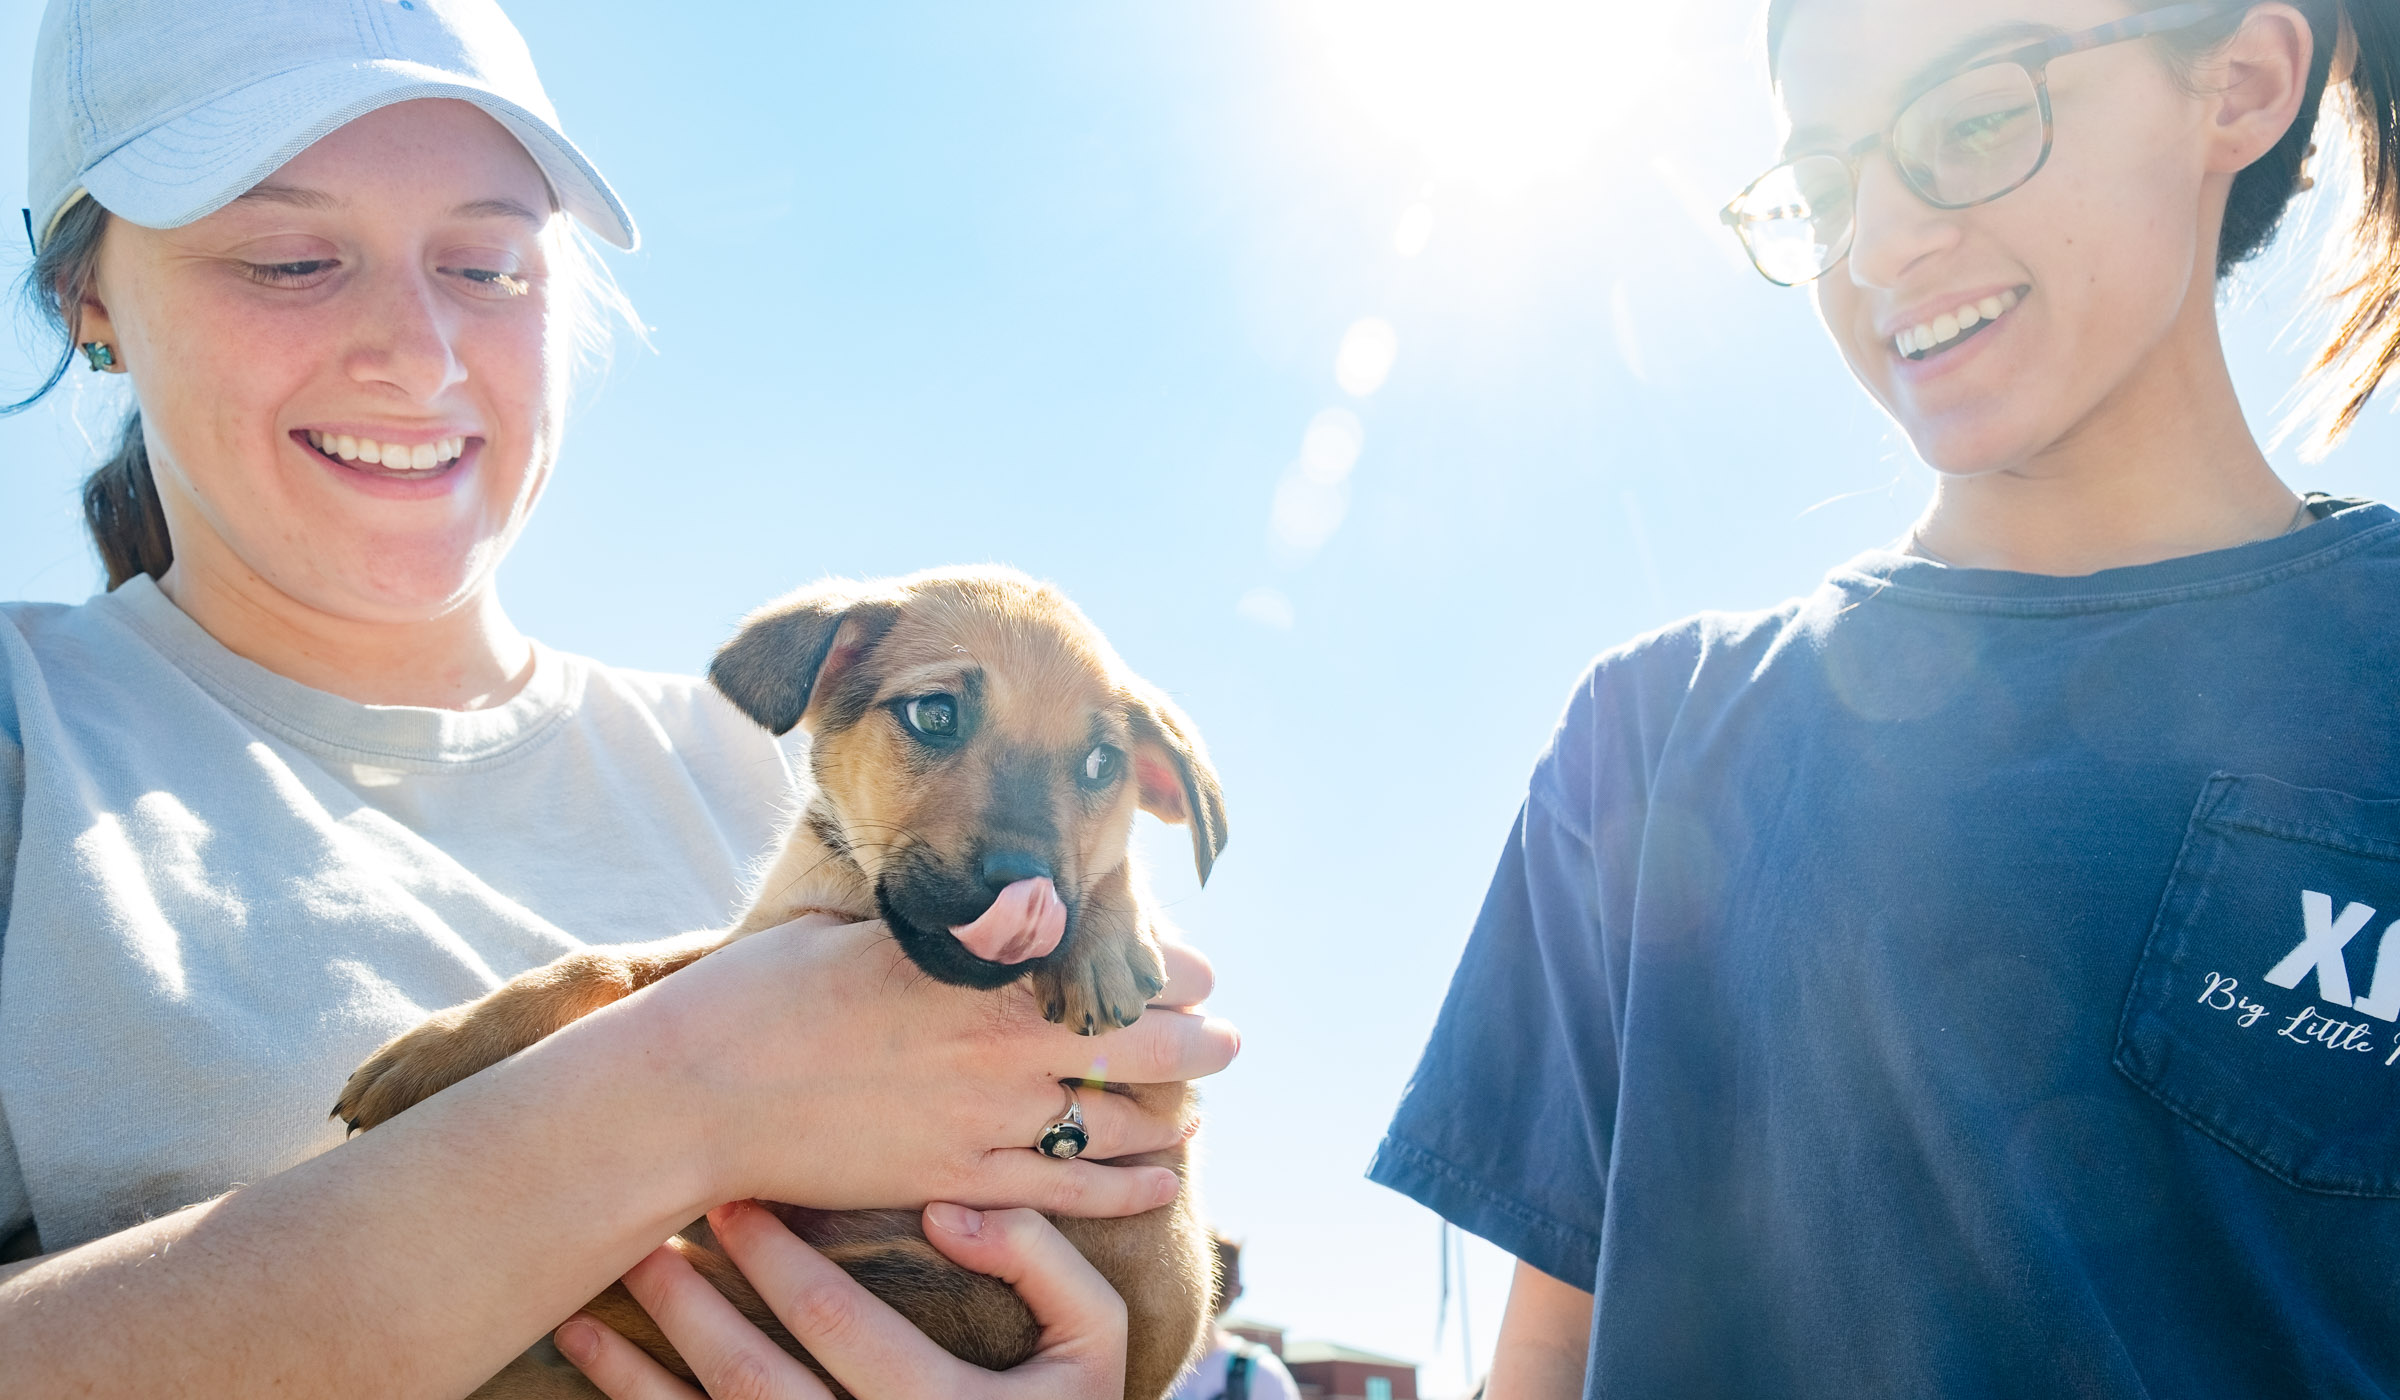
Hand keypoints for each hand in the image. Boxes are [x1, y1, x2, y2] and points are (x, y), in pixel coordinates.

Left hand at [554, 1199, 1124, 1399]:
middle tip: (641, 1234)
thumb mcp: (1095, 1341)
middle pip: (752, 1381)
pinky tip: (603, 1375)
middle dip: (687, 1302)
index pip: (837, 1323)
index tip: (731, 1196)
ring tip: (584, 1313)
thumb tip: (943, 1207)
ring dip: (637, 1373)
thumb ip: (1041, 1261)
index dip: (775, 1256)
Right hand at [618, 916, 1234, 1218]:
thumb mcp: (860, 928)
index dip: (1166, 967)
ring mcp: (982, 1122)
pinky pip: (1066, 1190)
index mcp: (978, 971)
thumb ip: (937, 925)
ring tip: (1199, 1107)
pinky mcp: (955, 1183)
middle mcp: (998, 1048)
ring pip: (1114, 1122)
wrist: (694, 1092)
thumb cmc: (762, 993)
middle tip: (1228, 1038)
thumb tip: (983, 902)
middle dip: (1198, 1041)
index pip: (1107, 964)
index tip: (1192, 967)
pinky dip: (1125, 1185)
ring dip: (1170, 1115)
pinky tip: (1160, 1181)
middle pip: (1137, 1044)